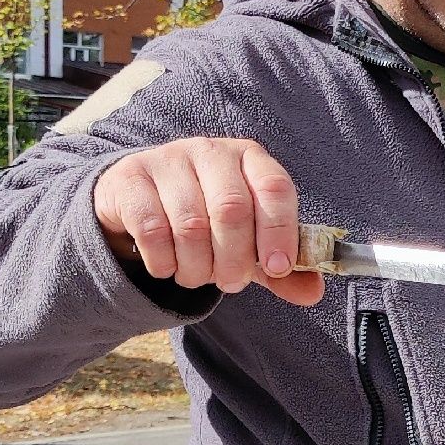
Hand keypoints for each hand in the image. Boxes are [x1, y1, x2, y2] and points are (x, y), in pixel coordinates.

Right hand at [93, 137, 324, 305]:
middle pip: (231, 209)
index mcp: (249, 158)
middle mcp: (210, 151)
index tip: (276, 269)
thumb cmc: (206, 222)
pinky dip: (164, 262)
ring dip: (197, 268)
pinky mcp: (131, 178)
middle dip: (234, 260)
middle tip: (231, 283)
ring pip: (190, 225)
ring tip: (197, 276)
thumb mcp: (247, 243)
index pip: (274, 187)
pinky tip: (167, 267)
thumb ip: (279, 267)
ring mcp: (168, 159)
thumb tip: (313, 292)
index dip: (279, 231)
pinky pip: (153, 230)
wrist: (140, 205)